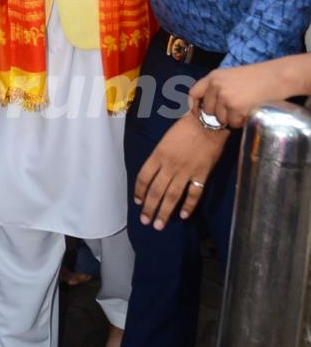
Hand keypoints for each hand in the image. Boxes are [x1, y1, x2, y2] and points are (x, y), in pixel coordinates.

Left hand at [134, 111, 228, 229]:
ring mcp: (186, 171)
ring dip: (164, 212)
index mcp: (158, 154)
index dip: (139, 191)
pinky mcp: (202, 174)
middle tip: (145, 221)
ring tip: (159, 225)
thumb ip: (160, 156)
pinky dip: (188, 206)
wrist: (208, 122)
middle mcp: (170, 165)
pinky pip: (194, 194)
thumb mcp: (166, 139)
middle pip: (156, 191)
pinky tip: (183, 215)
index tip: (137, 201)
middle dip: (149, 208)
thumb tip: (154, 173)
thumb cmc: (186, 126)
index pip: (143, 177)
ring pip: (172, 196)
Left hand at [190, 56, 310, 127]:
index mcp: (213, 76)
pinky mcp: (235, 107)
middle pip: (208, 111)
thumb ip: (218, 87)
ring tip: (244, 108)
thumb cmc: (258, 77)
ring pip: (221, 119)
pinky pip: (233, 123)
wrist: (276, 77)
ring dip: (232, 119)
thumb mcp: (232, 76)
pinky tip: (249, 111)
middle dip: (218, 115)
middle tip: (233, 112)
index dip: (194, 106)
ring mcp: (224, 97)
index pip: (194, 93)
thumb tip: (207, 105)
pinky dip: (241, 121)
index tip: (199, 114)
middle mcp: (216, 86)